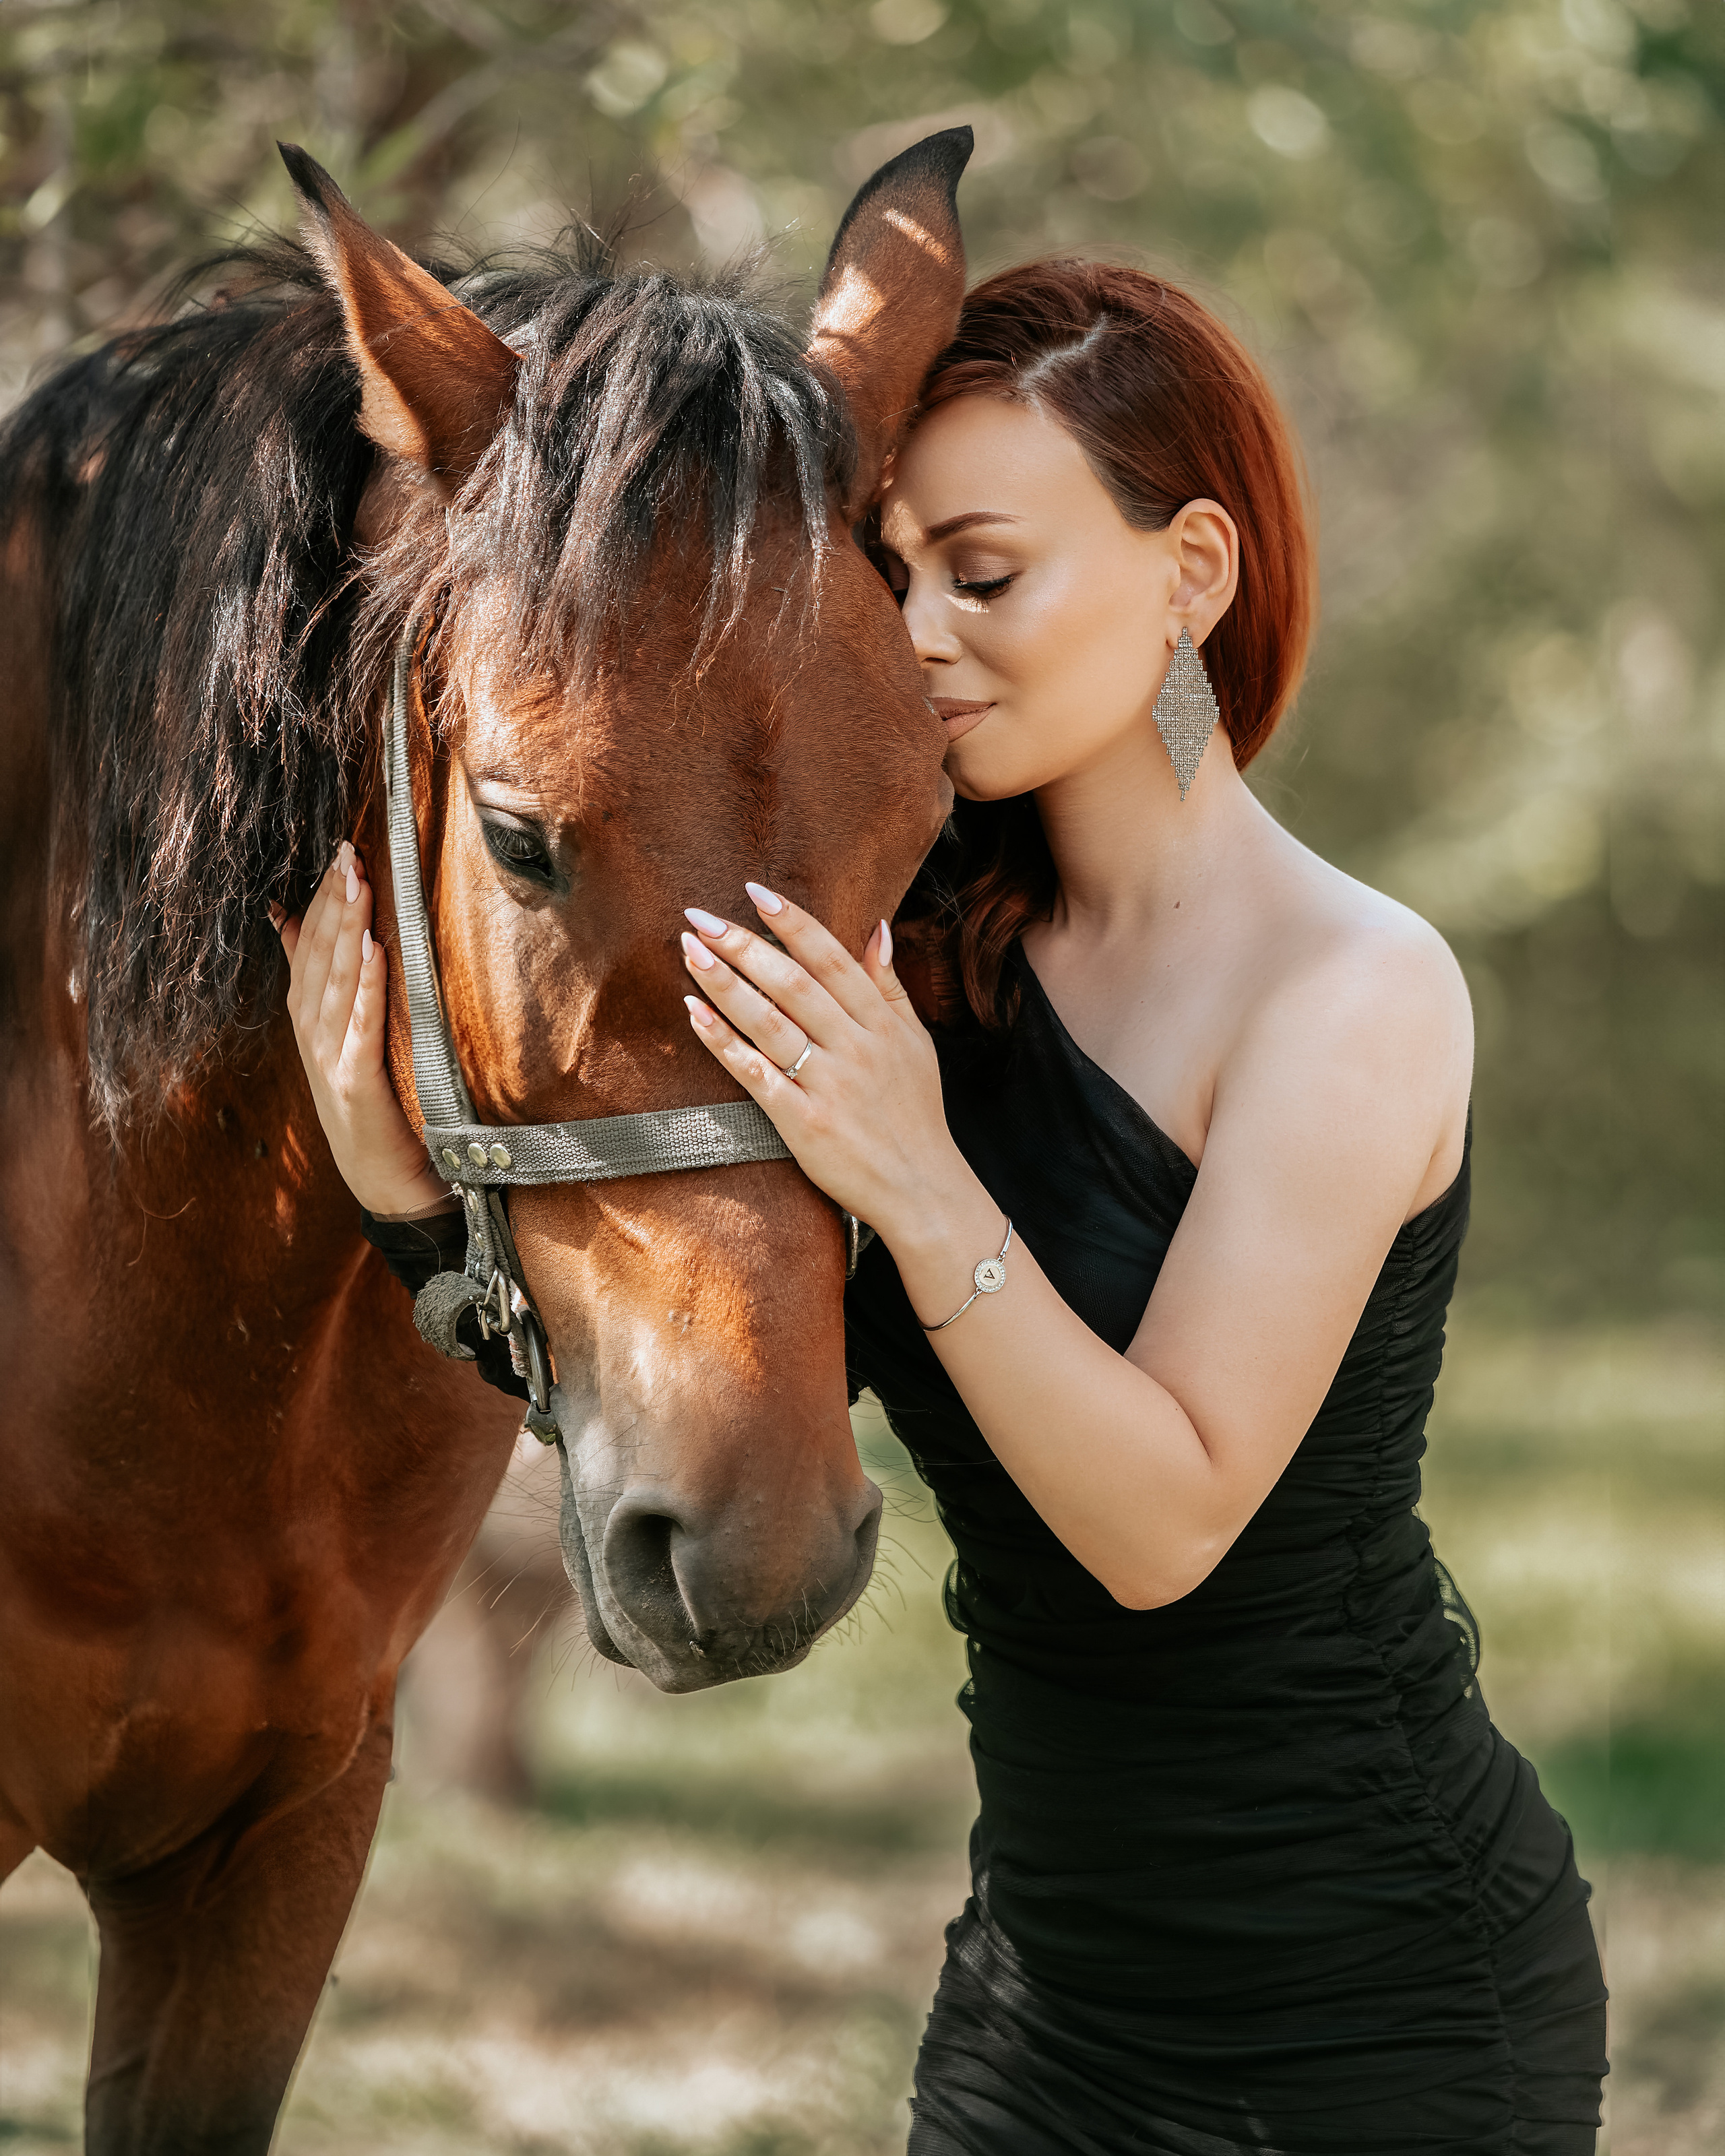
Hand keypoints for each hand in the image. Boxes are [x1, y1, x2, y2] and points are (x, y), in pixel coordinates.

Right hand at [271, 842, 455, 1218]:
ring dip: (345, 929)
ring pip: (334, 982)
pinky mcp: (357, 1085)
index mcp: (311, 1024)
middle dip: (333, 901)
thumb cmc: (378, 1113)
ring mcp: (331, 1062)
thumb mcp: (346, 1047)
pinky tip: (371, 950)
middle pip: (319, 957)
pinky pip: (360, 1028)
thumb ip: (326, 991)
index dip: (322, 901)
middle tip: (347, 851)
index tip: (338, 854)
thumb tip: (295, 930)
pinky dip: (363, 988)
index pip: (311, 949)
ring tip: (356, 882)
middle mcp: (314, 1037)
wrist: (388, 1189)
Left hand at [678, 884, 969, 1243]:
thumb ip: (890, 986)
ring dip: (725, 984)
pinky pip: (756, 1075)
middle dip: (743, 945)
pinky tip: (694, 1014)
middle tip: (699, 918)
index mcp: (881, 1023)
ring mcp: (829, 1086)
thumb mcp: (916, 1044)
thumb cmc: (916, 1115)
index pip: (831, 958)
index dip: (791, 923)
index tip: (754, 892)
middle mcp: (856, 1048)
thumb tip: (876, 928)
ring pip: (769, 1022)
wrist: (922, 1190)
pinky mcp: (804, 1124)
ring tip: (691, 952)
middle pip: (792, 983)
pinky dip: (724, 1043)